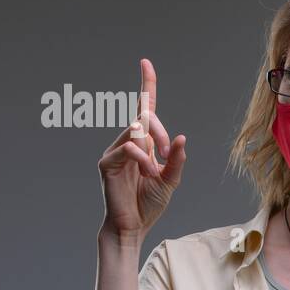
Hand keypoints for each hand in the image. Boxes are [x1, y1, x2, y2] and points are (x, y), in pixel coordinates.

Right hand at [99, 58, 185, 239]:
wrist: (133, 226)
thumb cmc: (149, 203)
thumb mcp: (171, 180)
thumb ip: (177, 159)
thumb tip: (182, 138)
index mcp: (144, 143)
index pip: (144, 109)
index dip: (146, 85)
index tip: (145, 62)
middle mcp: (127, 142)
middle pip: (144, 117)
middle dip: (161, 131)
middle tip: (168, 154)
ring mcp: (115, 151)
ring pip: (135, 130)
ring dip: (152, 148)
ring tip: (155, 171)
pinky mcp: (107, 163)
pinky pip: (127, 148)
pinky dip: (141, 158)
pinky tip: (146, 172)